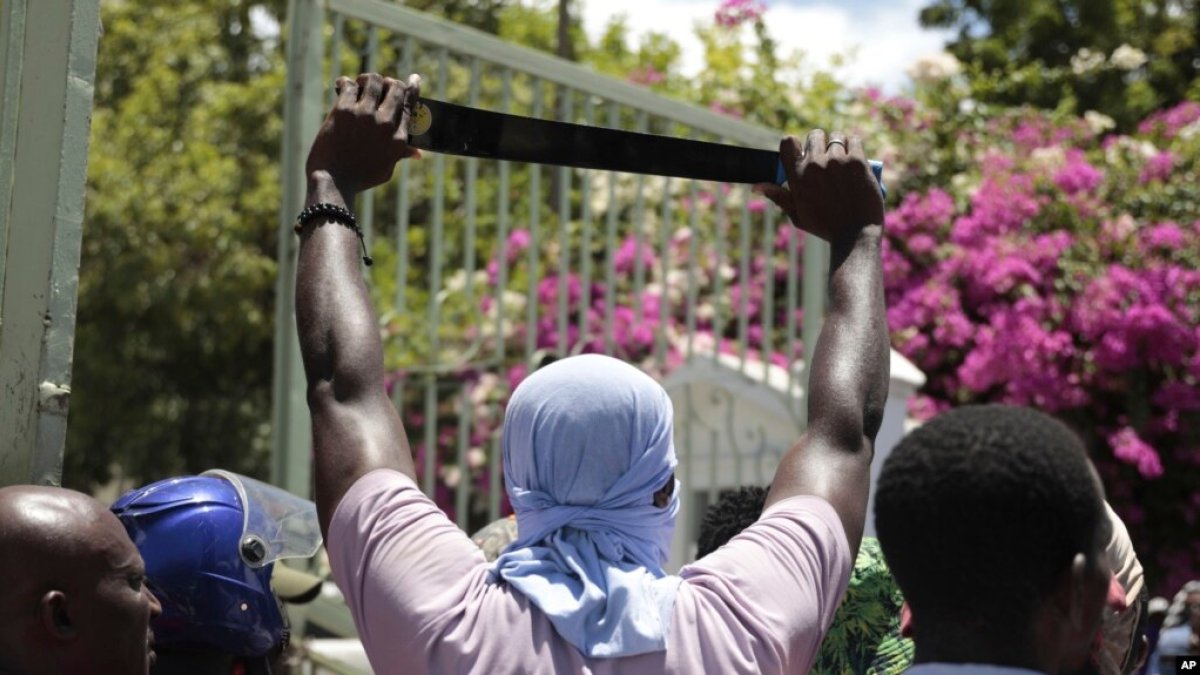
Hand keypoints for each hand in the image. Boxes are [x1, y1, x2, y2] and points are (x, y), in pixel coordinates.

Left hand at [305, 72, 421, 198]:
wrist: (333, 183)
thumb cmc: (359, 179)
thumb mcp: (386, 169)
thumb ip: (400, 154)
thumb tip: (417, 153)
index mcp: (398, 137)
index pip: (409, 104)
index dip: (412, 87)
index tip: (413, 79)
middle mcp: (385, 123)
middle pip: (394, 87)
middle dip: (388, 82)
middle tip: (377, 86)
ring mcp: (365, 115)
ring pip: (372, 80)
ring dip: (366, 80)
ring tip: (359, 86)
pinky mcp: (344, 111)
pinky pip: (348, 85)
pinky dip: (345, 83)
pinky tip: (341, 87)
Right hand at [756, 130, 884, 242]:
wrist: (855, 235)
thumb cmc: (825, 227)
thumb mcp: (797, 214)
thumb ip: (779, 196)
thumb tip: (757, 186)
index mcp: (797, 176)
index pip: (788, 142)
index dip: (796, 144)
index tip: (803, 152)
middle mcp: (815, 165)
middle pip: (814, 136)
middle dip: (819, 144)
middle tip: (826, 158)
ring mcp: (837, 162)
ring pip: (836, 137)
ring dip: (838, 144)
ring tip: (842, 158)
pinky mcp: (857, 162)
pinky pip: (854, 139)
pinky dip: (853, 144)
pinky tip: (854, 154)